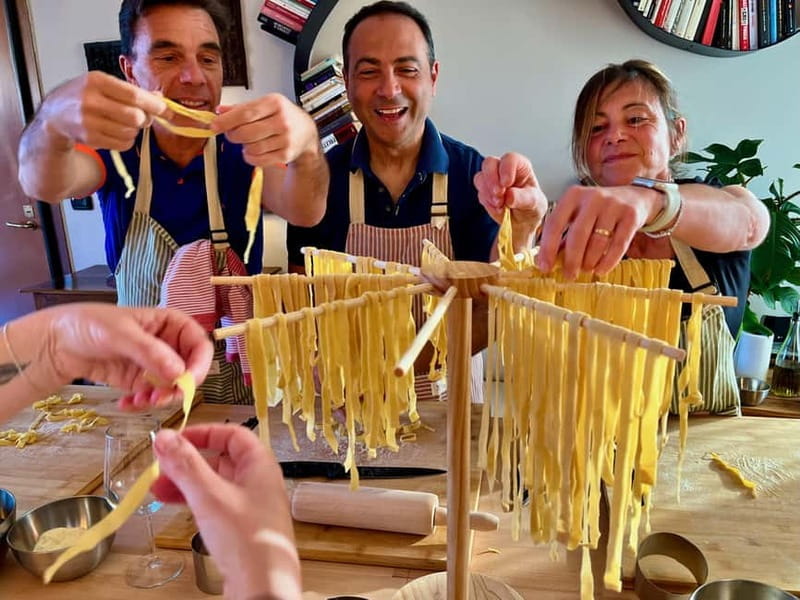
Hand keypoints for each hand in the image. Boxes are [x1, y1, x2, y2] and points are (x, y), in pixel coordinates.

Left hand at [21, 303, 211, 408]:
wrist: (57, 342)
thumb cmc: (90, 325)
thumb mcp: (121, 334)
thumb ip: (150, 352)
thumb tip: (179, 373)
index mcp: (172, 324)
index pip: (200, 346)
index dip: (199, 365)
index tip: (187, 382)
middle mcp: (169, 345)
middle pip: (190, 371)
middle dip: (177, 388)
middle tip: (159, 398)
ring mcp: (155, 366)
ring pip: (172, 389)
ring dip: (159, 399)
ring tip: (138, 401)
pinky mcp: (140, 382)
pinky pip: (151, 398)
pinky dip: (142, 404)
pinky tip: (125, 404)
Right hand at [39, 71, 166, 150]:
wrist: (55, 115)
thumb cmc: (83, 96)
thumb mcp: (103, 85)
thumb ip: (131, 91)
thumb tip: (159, 98)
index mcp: (96, 81)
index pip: (133, 95)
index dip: (154, 104)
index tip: (166, 109)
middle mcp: (91, 100)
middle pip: (135, 116)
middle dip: (145, 118)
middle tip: (143, 117)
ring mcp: (89, 121)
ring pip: (131, 131)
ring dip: (134, 130)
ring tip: (123, 123)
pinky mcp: (90, 138)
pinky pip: (123, 143)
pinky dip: (126, 140)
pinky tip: (116, 132)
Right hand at [152, 425, 300, 599]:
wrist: (262, 586)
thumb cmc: (248, 540)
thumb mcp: (209, 496)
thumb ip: (186, 465)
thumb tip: (165, 437)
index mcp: (260, 466)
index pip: (233, 434)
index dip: (204, 432)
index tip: (177, 438)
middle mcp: (259, 482)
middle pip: (221, 458)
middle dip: (188, 461)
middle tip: (161, 465)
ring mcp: (251, 505)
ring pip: (215, 483)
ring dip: (186, 482)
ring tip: (157, 488)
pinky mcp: (241, 527)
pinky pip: (215, 504)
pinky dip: (194, 501)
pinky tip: (174, 506)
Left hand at [212, 93, 319, 167]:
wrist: (306, 132)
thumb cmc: (283, 116)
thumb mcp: (265, 105)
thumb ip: (242, 108)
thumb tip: (219, 111)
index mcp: (275, 103)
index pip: (245, 113)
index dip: (226, 121)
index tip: (214, 125)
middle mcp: (282, 121)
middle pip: (246, 132)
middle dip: (233, 135)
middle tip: (232, 134)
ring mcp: (285, 140)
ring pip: (251, 148)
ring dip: (244, 146)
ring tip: (249, 141)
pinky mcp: (285, 155)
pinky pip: (258, 160)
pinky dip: (250, 157)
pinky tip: (254, 150)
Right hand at [474, 152, 547, 249]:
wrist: (523, 221)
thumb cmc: (532, 207)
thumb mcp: (535, 203)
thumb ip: (523, 198)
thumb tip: (509, 196)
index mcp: (520, 166)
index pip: (510, 159)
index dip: (506, 169)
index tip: (507, 184)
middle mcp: (504, 169)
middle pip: (489, 163)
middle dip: (491, 179)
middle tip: (498, 194)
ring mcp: (492, 180)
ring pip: (480, 178)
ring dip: (488, 193)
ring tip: (500, 205)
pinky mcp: (485, 192)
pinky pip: (480, 193)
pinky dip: (487, 202)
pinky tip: (498, 208)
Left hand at [536, 184, 660, 278]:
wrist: (634, 198)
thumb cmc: (599, 211)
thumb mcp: (578, 216)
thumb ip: (562, 237)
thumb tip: (545, 262)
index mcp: (573, 196)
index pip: (554, 223)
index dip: (547, 248)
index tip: (544, 267)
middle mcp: (593, 197)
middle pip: (577, 234)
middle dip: (571, 260)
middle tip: (569, 275)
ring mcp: (613, 205)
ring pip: (598, 241)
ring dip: (589, 262)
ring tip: (586, 270)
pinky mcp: (631, 215)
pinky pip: (618, 245)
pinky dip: (608, 262)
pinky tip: (601, 270)